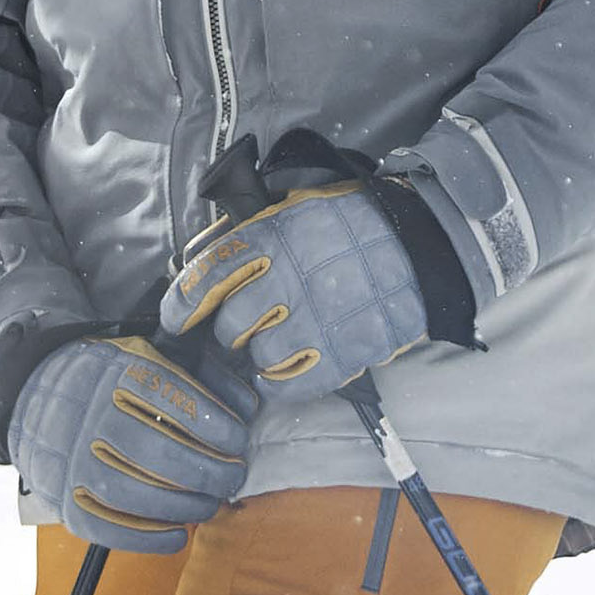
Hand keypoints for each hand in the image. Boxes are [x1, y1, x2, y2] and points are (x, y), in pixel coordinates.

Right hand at [5, 331, 255, 551]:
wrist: (31, 400)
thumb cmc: (108, 380)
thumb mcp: (148, 355)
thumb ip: (200, 374)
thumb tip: (248, 406)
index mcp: (114, 373)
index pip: (172, 400)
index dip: (213, 424)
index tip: (238, 439)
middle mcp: (90, 417)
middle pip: (157, 453)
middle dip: (208, 471)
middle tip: (233, 477)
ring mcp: (72, 462)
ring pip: (134, 494)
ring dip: (184, 506)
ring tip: (210, 504)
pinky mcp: (64, 502)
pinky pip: (108, 528)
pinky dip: (149, 538)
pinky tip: (178, 534)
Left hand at [159, 169, 471, 404]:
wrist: (419, 243)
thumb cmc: (350, 223)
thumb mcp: (294, 208)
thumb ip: (249, 234)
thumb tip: (199, 258)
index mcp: (272, 238)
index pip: (206, 277)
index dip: (181, 304)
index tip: (176, 319)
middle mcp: (288, 281)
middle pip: (229, 327)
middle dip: (232, 329)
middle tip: (248, 323)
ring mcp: (316, 322)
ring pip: (259, 359)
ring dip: (262, 354)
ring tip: (280, 340)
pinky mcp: (342, 354)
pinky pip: (291, 387)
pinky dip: (283, 383)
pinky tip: (288, 369)